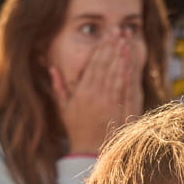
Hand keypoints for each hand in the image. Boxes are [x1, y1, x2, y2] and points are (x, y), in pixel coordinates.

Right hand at [50, 32, 143, 155]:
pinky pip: (125, 88)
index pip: (93, 65)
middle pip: (106, 65)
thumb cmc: (77, 130)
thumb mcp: (63, 109)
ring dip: (121, 55)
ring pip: (116, 74)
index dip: (101, 48)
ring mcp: (109, 103)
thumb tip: (52, 68)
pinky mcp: (120, 110)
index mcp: (82, 93)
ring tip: (126, 40)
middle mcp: (96, 95)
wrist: (91, 152)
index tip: (107, 35)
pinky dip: (128, 73)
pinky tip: (130, 62)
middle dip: (112, 46)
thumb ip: (58, 87)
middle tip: (119, 31)